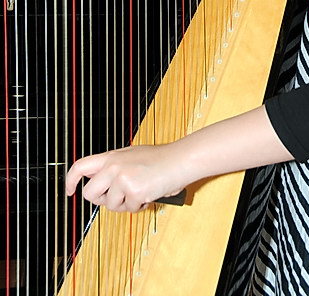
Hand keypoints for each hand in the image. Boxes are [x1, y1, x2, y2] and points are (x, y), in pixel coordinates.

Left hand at [65, 143, 185, 212]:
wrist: (181, 159)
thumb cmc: (161, 159)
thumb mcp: (132, 157)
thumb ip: (114, 167)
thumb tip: (101, 184)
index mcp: (111, 157)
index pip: (80, 166)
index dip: (70, 181)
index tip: (70, 191)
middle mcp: (113, 166)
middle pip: (90, 194)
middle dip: (102, 200)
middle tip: (119, 197)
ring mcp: (122, 178)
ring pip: (111, 205)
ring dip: (125, 204)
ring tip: (140, 191)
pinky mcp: (134, 190)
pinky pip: (130, 209)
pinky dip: (140, 206)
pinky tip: (149, 194)